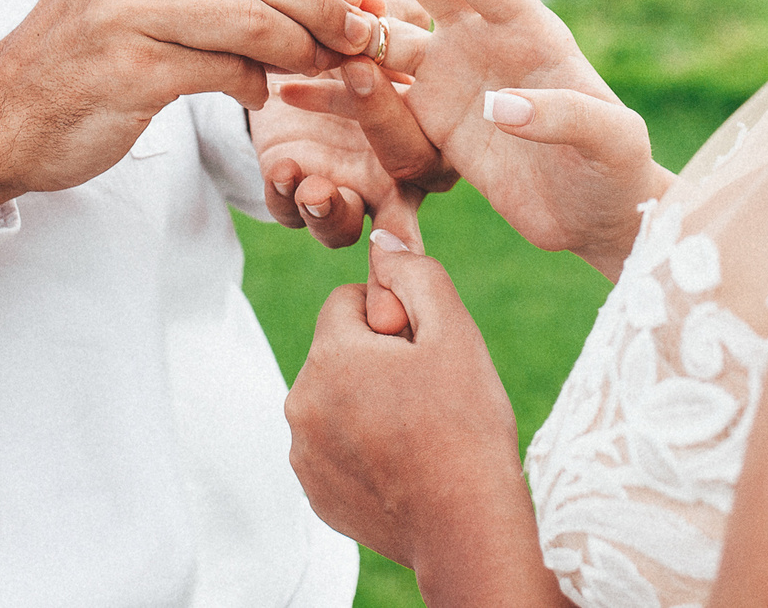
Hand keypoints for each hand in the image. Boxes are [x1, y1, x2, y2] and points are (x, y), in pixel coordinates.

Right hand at [0, 0, 363, 204]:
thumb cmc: (82, 57)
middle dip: (326, 5)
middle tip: (366, 36)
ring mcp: (122, 8)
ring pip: (251, 16)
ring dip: (303, 47)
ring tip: (325, 68)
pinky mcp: (127, 66)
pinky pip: (223, 67)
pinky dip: (255, 83)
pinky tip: (259, 96)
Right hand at [282, 0, 669, 277]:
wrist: (598, 217)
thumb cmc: (616, 171)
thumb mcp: (607, 141)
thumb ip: (562, 115)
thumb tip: (502, 105)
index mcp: (529, 29)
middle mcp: (485, 40)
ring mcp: (454, 76)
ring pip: (386, 35)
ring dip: (343, 16)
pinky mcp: (433, 117)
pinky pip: (377, 96)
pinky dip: (336, 87)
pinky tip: (290, 83)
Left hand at [285, 235, 551, 600]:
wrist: (466, 528)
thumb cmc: (466, 425)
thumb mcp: (454, 332)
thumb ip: (414, 274)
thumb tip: (382, 239)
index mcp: (329, 356)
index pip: (346, 302)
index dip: (391, 318)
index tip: (422, 351)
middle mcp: (300, 402)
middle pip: (337, 352)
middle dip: (374, 359)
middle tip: (426, 393)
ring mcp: (303, 452)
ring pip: (334, 398)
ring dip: (365, 402)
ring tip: (416, 431)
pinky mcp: (313, 490)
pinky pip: (332, 446)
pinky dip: (360, 447)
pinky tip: (401, 464)